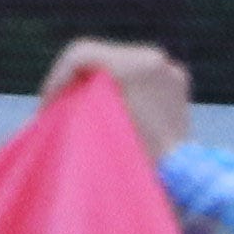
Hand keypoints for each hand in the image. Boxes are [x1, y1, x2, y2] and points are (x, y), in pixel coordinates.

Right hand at [40, 37, 193, 164]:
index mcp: (137, 65)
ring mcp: (170, 70)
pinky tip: (112, 109)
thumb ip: (74, 101)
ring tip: (82, 109)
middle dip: (75, 81)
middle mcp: (157, 59)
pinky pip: (139, 74)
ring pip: (118, 64)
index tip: (47, 104)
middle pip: (99, 57)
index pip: (80, 54)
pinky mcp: (178, 82)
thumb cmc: (138, 158)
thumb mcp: (95, 126)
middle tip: (58, 107)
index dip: (56, 77)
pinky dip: (120, 87)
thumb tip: (52, 102)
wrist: (185, 179)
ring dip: (97, 83)